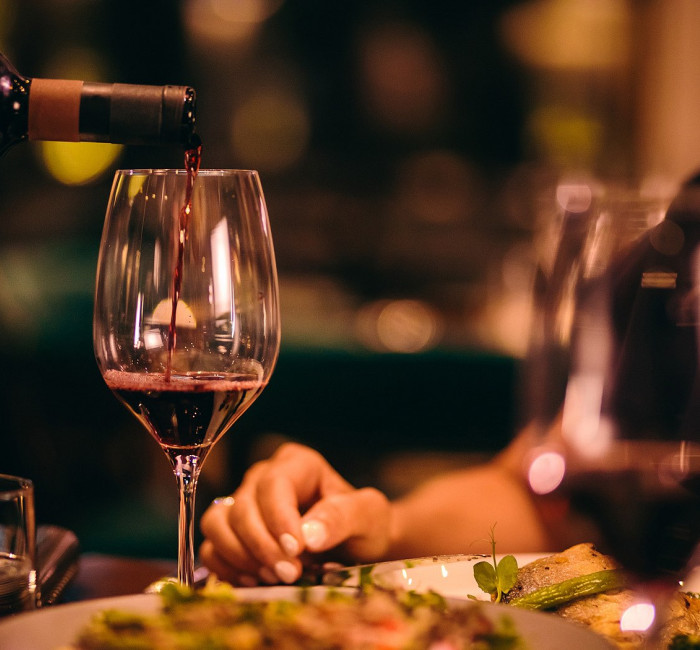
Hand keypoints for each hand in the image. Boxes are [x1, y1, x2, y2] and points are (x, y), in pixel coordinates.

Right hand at [199, 442, 391, 585]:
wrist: (358, 547)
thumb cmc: (364, 524)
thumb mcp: (368, 515)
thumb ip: (343, 516)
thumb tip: (308, 533)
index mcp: (297, 464)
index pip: (273, 484)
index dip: (278, 518)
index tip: (296, 550)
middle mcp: (264, 478)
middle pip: (242, 506)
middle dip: (263, 545)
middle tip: (291, 574)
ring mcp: (243, 503)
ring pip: (217, 523)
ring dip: (240, 555)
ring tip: (273, 577)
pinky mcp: (232, 532)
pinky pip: (211, 547)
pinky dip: (227, 567)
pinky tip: (256, 581)